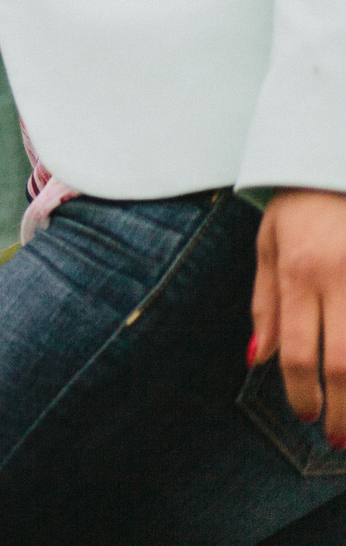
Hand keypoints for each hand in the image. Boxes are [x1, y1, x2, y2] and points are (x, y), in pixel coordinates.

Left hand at [252, 188, 345, 441]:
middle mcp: (342, 279)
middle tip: (336, 437)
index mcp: (300, 273)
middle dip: (341, 409)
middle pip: (345, 364)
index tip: (303, 414)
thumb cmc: (299, 205)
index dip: (302, 392)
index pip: (301, 352)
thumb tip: (260, 358)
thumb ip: (265, 304)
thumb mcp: (268, 246)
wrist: (335, 160)